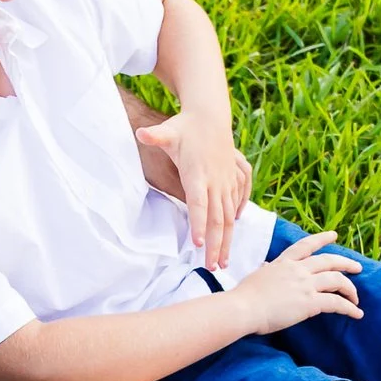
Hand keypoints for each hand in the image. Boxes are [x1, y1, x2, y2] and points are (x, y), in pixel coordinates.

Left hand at [137, 109, 252, 267]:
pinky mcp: (235, 177)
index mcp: (198, 174)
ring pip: (230, 215)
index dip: (199, 224)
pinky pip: (240, 200)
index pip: (198, 204)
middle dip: (215, 245)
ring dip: (227, 239)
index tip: (198, 244)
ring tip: (223, 261)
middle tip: (211, 266)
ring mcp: (228, 180)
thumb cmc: (185, 127)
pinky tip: (234, 229)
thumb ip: (155, 136)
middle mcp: (216, 180)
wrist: (209, 114)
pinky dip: (237, 215)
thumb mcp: (168, 131)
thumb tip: (140, 132)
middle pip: (217, 218)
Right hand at [228, 229, 363, 335]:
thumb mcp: (256, 276)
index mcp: (284, 262)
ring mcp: (305, 284)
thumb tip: (267, 266)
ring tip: (356, 298)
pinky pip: (336, 303)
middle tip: (357, 268)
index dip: (322, 239)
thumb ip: (266, 270)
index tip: (334, 235)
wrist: (243, 308)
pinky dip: (349, 308)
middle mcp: (297, 269)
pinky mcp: (310, 302)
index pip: (306, 245)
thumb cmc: (243, 296)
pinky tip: (357, 313)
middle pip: (329, 261)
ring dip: (350, 289)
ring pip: (337, 280)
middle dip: (346, 263)